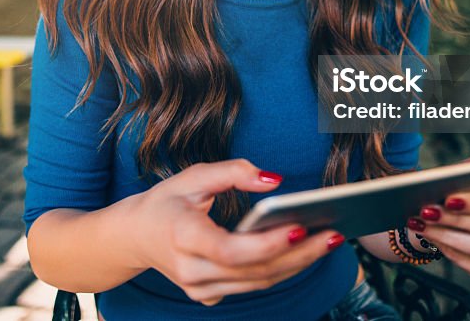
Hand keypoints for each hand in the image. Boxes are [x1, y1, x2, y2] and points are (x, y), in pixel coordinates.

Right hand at [129, 159, 344, 305]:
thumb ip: (233, 172)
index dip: (267, 243)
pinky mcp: (208, 295)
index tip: (301, 227)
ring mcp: (199, 288)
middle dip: (299, 253)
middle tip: (334, 234)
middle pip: (254, 270)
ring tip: (329, 241)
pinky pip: (252, 285)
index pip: (230, 249)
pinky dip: (280, 269)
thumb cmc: (166, 201)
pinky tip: (304, 251)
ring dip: (297, 264)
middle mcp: (190, 270)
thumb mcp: (193, 175)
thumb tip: (275, 180)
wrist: (134, 236)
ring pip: (258, 282)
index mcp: (183, 236)